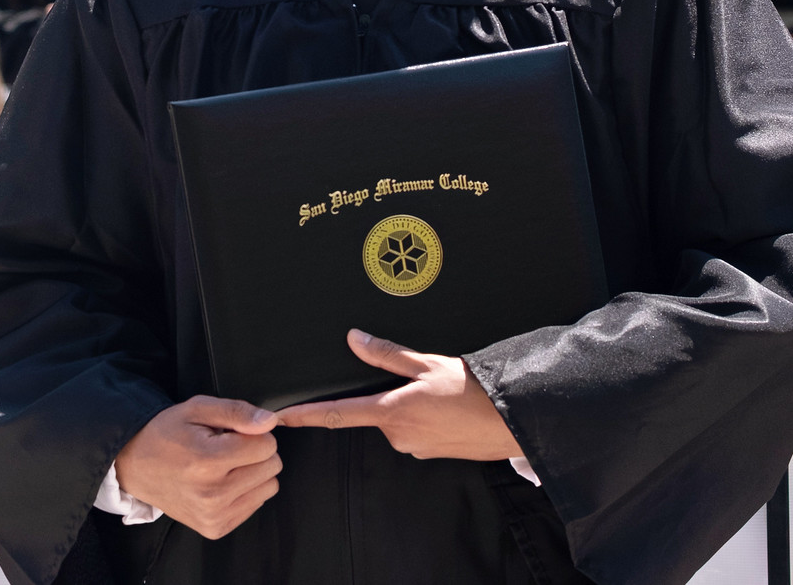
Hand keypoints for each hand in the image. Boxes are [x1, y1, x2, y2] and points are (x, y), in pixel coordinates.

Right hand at [111, 396, 280, 539]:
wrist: (135, 465)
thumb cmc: (165, 434)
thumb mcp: (197, 409)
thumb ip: (237, 412)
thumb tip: (269, 422)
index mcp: (207, 462)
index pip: (267, 446)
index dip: (255, 433)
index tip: (234, 433)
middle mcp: (212, 494)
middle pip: (271, 467)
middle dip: (255, 452)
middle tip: (227, 448)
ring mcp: (214, 516)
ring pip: (269, 487)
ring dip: (253, 472)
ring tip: (224, 466)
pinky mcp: (215, 528)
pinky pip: (255, 505)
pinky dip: (244, 491)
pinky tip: (221, 482)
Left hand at [274, 331, 520, 461]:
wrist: (512, 421)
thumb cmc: (473, 390)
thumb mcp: (428, 363)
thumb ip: (387, 354)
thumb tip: (353, 340)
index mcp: (391, 411)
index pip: (337, 415)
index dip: (305, 415)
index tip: (281, 417)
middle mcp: (397, 435)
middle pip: (373, 412)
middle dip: (386, 395)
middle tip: (416, 379)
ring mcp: (414, 447)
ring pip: (395, 421)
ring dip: (407, 405)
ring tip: (439, 392)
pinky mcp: (429, 452)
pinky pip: (414, 431)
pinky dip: (422, 417)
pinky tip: (445, 407)